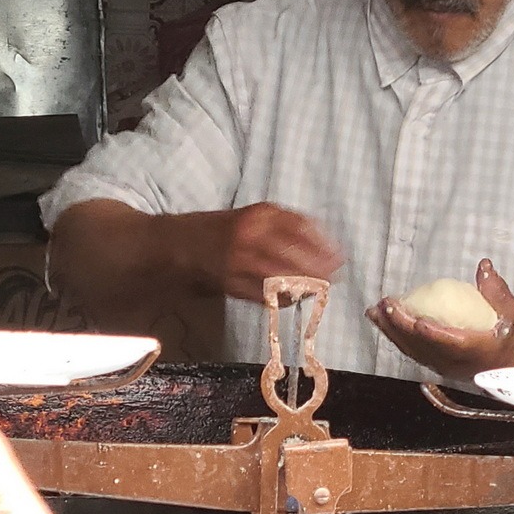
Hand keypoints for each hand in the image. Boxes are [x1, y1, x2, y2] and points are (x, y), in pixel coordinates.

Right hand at [198, 203, 343, 303]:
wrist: (175, 242)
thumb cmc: (217, 229)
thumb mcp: (250, 218)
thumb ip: (279, 229)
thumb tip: (318, 248)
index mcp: (261, 213)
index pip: (302, 226)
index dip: (323, 243)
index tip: (339, 255)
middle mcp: (252, 233)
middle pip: (295, 253)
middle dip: (318, 268)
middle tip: (334, 278)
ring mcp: (239, 258)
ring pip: (281, 275)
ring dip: (303, 286)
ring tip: (317, 291)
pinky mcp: (229, 281)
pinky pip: (262, 293)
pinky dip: (280, 298)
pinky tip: (292, 300)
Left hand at [366, 259, 513, 380]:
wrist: (504, 364)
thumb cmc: (506, 335)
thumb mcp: (509, 312)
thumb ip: (496, 290)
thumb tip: (484, 265)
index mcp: (474, 348)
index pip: (452, 343)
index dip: (435, 334)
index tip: (418, 321)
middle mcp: (453, 360)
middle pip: (423, 346)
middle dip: (402, 326)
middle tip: (386, 304)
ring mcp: (440, 363)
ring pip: (411, 349)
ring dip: (390, 330)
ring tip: (374, 312)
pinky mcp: (432, 362)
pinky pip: (409, 349)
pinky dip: (393, 335)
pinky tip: (381, 321)